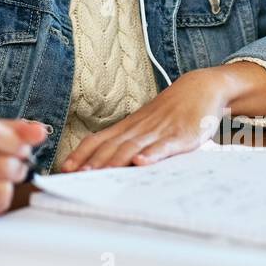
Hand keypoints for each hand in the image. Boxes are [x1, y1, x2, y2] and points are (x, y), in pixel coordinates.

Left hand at [60, 63, 265, 170]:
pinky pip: (164, 146)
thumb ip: (128, 142)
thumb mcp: (146, 125)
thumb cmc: (171, 112)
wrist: (201, 87)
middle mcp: (139, 129)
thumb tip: (107, 162)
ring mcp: (159, 132)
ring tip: (99, 173)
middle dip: (91, 162)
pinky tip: (141, 162)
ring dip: (114, 160)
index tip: (64, 169)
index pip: (98, 140)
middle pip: (110, 146)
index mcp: (128, 128)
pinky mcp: (181, 136)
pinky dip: (152, 154)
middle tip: (74, 177)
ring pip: (132, 147)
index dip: (81, 154)